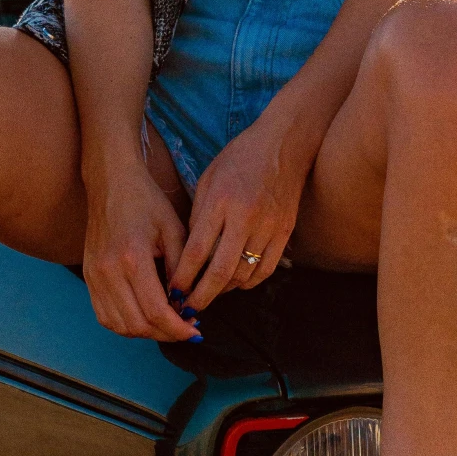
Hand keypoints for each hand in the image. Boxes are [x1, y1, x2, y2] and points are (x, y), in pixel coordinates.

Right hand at [82, 158, 198, 342]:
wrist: (111, 183)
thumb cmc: (147, 202)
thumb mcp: (174, 230)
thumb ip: (181, 269)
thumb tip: (185, 304)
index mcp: (132, 257)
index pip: (155, 311)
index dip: (177, 328)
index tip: (195, 331)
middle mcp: (108, 271)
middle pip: (137, 324)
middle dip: (165, 334)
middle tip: (185, 329)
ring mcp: (94, 275)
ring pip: (119, 325)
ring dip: (145, 333)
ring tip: (166, 325)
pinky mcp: (88, 276)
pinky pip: (104, 315)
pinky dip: (125, 325)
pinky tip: (144, 318)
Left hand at [175, 112, 309, 311]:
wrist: (284, 145)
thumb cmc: (240, 158)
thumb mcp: (208, 178)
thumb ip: (198, 215)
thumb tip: (190, 253)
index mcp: (220, 201)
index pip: (196, 250)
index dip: (182, 277)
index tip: (171, 292)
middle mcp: (245, 218)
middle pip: (220, 271)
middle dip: (201, 296)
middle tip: (188, 310)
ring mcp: (268, 227)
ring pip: (244, 275)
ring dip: (224, 291)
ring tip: (209, 295)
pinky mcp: (285, 233)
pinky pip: (265, 270)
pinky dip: (248, 283)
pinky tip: (235, 283)